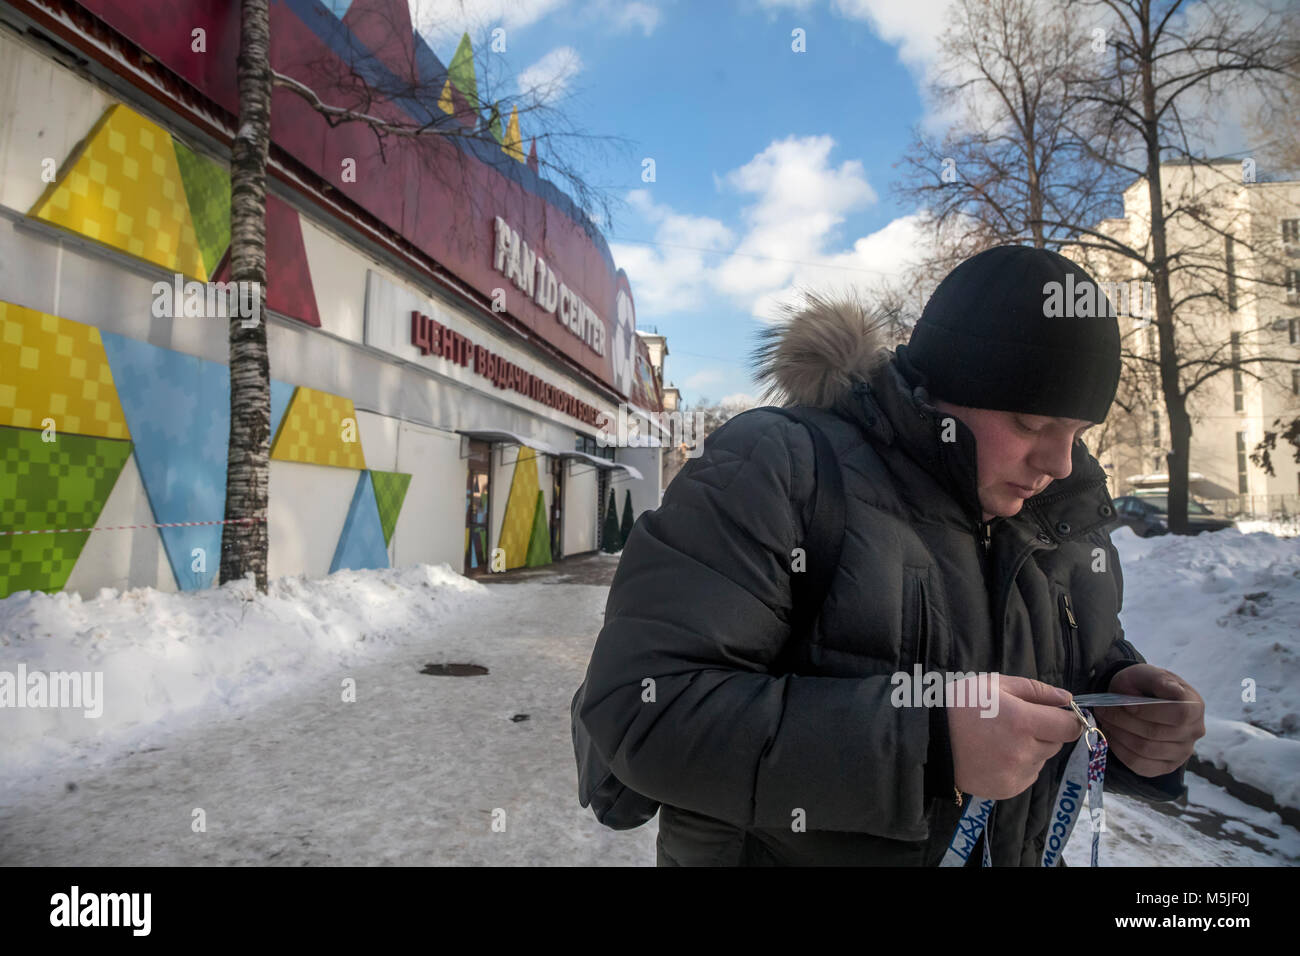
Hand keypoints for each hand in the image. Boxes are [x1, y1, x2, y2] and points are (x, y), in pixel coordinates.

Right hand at [947, 675, 1081, 799]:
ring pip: (1041, 760)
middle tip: (1016, 724)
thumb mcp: (995, 684)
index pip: (1069, 727)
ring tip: (1002, 740)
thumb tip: (1068, 699)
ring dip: (1031, 750)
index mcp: (1023, 721)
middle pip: (1056, 743)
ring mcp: (1015, 774)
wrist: (928, 738)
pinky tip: (996, 756)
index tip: (1056, 715)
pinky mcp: (1007, 790)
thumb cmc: (961, 705)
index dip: (1066, 719)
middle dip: (1044, 732)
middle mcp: (1023, 751)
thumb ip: (1035, 691)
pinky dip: (1019, 767)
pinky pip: (1027, 776)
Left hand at [1093, 664, 1204, 776]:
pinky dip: (1120, 750)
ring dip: (1118, 734)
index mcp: (1194, 706)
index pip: (1179, 714)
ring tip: (1106, 720)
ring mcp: (1182, 752)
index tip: (1126, 703)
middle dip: (1123, 720)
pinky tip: (1112, 735)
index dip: (1149, 710)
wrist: (1140, 700)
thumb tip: (1170, 689)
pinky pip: (1140, 765)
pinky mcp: (1166, 766)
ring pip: (1145, 750)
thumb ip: (1157, 679)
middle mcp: (1194, 732)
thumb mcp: (1147, 673)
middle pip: (1156, 733)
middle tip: (1103, 710)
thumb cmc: (1144, 685)